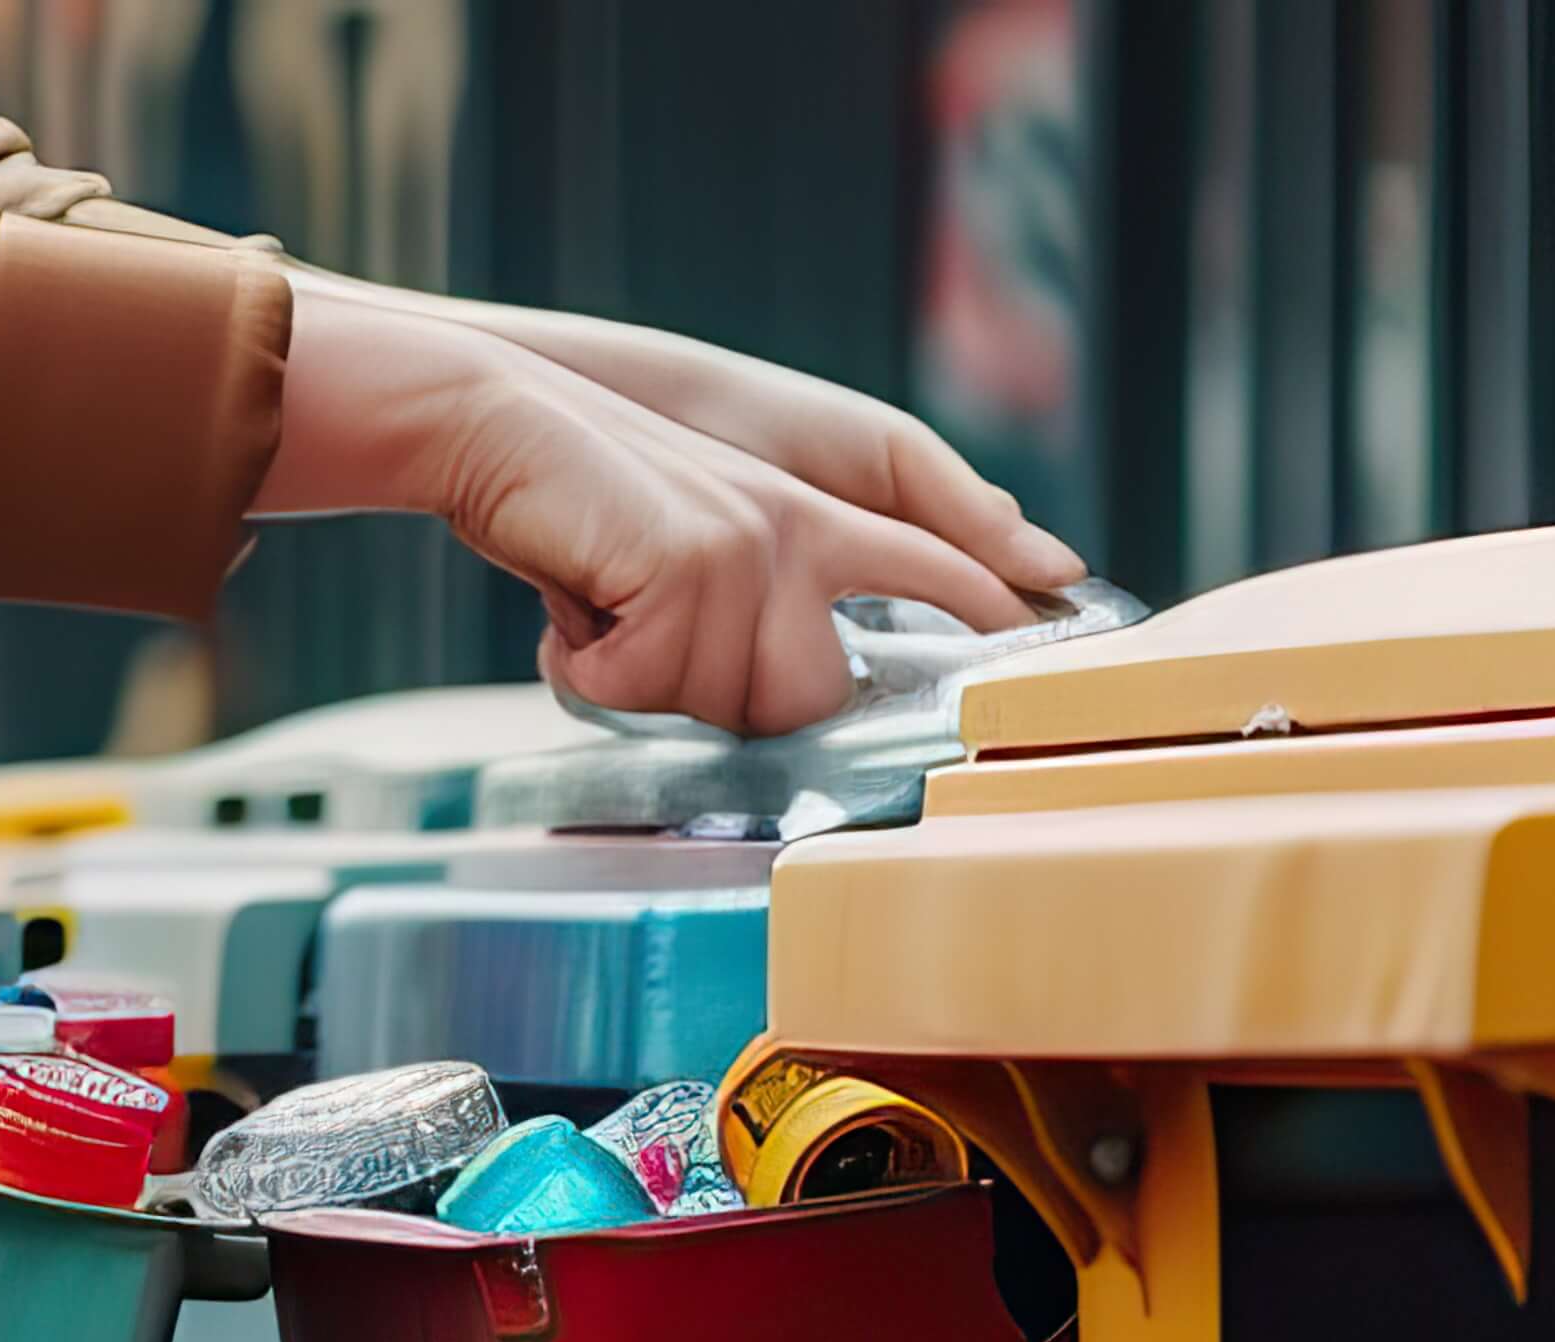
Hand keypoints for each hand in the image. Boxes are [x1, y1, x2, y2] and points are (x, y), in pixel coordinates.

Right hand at [264, 298, 1037, 734]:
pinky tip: (577, 603)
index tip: (1061, 617)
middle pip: (807, 699)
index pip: (937, 565)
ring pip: (727, 704)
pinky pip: (656, 685)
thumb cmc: (573, 505)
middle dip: (715, 699)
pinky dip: (595, 665)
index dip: (994, 604)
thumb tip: (796, 677)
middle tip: (643, 639)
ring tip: (605, 610)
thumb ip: (747, 608)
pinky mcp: (706, 557)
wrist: (493, 424)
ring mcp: (761, 542)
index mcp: (807, 517)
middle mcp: (801, 527)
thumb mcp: (675, 552)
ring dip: (643, 680)